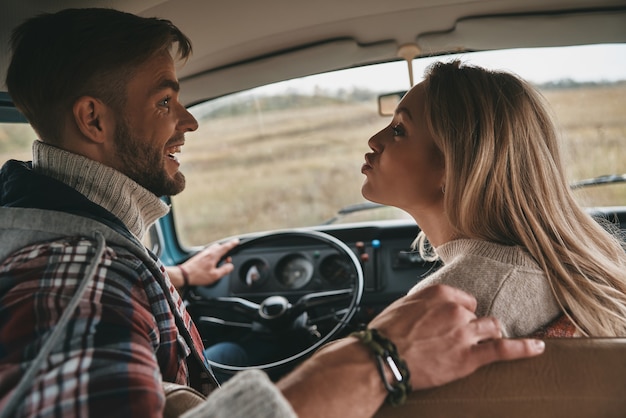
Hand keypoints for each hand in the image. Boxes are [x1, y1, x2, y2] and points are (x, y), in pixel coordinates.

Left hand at [168, 239, 239, 287]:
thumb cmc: (198, 275)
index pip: (226, 247)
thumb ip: (225, 270)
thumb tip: (230, 266)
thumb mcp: (215, 276)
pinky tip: (212, 262)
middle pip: (220, 246)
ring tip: (220, 262)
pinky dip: (214, 254)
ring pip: (214, 249)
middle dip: (226, 250)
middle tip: (227, 260)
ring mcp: (203, 252)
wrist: (184, 274)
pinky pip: (209, 252)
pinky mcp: (199, 255)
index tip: (237, 241)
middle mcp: (208, 251)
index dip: (232, 244)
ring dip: (219, 252)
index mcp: (213, 255)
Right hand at [369, 284, 544, 389]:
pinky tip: (538, 347)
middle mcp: (455, 310)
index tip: (455, 321)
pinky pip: (504, 349)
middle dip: (470, 325)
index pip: (464, 299)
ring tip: (482, 343)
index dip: (460, 312)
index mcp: (438, 294)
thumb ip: (423, 304)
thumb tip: (429, 310)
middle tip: (455, 339)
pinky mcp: (469, 357)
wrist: (381, 358)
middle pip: (476, 314)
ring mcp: (464, 333)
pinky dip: (524, 348)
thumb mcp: (402, 306)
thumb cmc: (385, 334)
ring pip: (491, 327)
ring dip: (489, 334)